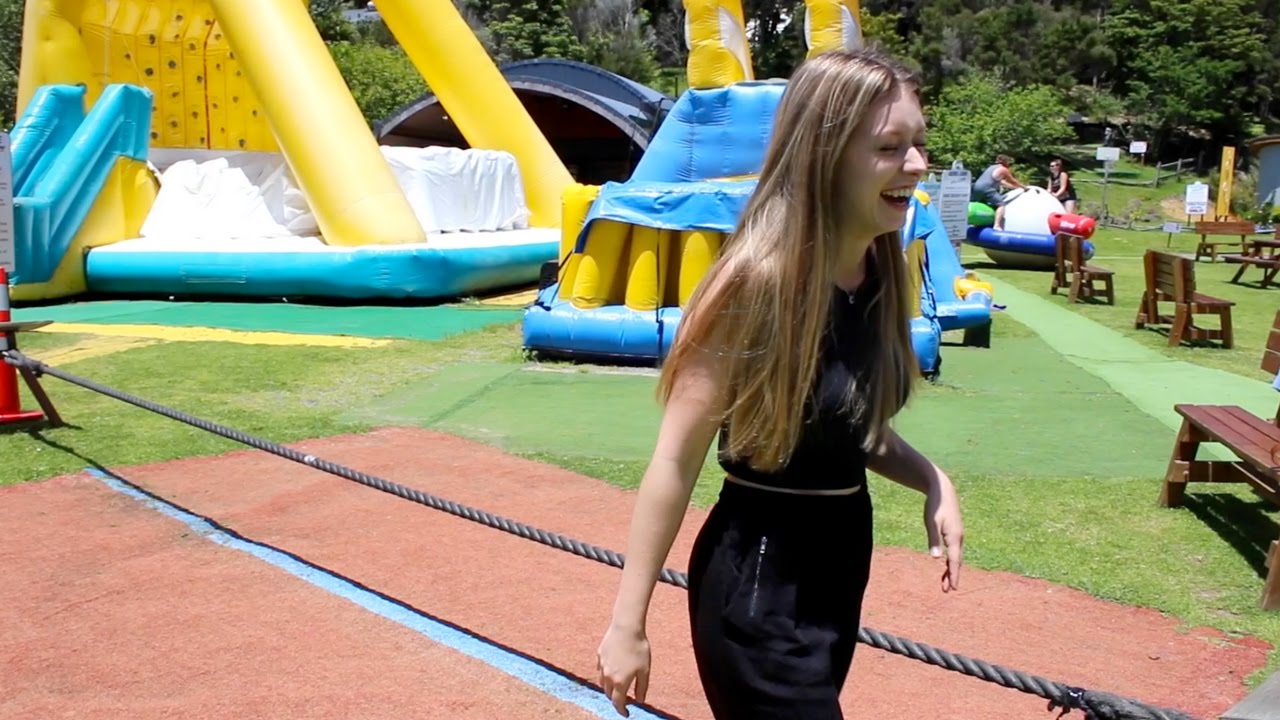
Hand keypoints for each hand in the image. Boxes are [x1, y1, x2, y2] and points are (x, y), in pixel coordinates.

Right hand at [597, 623, 650, 715]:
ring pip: (603, 683)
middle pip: (609, 694)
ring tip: (617, 686)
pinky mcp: (599, 655)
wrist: (626, 628)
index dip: (622, 710)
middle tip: (624, 699)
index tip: (626, 714)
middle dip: (616, 699)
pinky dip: (605, 674)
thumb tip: (640, 700)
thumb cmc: (638, 648)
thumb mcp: (645, 670)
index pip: (618, 703)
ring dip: (609, 688)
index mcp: (620, 682)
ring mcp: (602, 666)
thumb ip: (642, 688)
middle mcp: (608, 676)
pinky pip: (600, 669)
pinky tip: (612, 670)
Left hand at [924, 474, 963, 591]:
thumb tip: (935, 558)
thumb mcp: (931, 522)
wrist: (943, 490)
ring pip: (956, 557)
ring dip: (951, 570)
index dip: (953, 575)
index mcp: (954, 537)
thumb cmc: (935, 505)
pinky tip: (945, 566)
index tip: (954, 588)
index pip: (954, 561)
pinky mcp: (954, 533)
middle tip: (948, 590)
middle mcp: (959, 538)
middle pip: (956, 561)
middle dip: (953, 576)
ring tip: (945, 583)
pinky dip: (950, 560)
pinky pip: (954, 550)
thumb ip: (933, 540)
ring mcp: (957, 536)